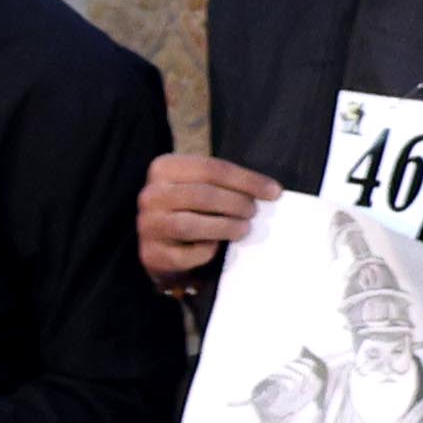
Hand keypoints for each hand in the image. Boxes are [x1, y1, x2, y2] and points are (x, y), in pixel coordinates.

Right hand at [139, 153, 279, 288]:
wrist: (163, 244)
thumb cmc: (192, 209)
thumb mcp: (203, 186)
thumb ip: (228, 184)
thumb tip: (271, 191)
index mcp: (164, 168)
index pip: (211, 169)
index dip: (247, 181)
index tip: (274, 192)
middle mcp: (151, 195)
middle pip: (201, 195)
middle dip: (236, 204)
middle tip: (253, 212)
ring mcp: (148, 225)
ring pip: (190, 225)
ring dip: (225, 227)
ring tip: (243, 229)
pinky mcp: (152, 254)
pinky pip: (186, 254)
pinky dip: (206, 252)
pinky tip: (216, 247)